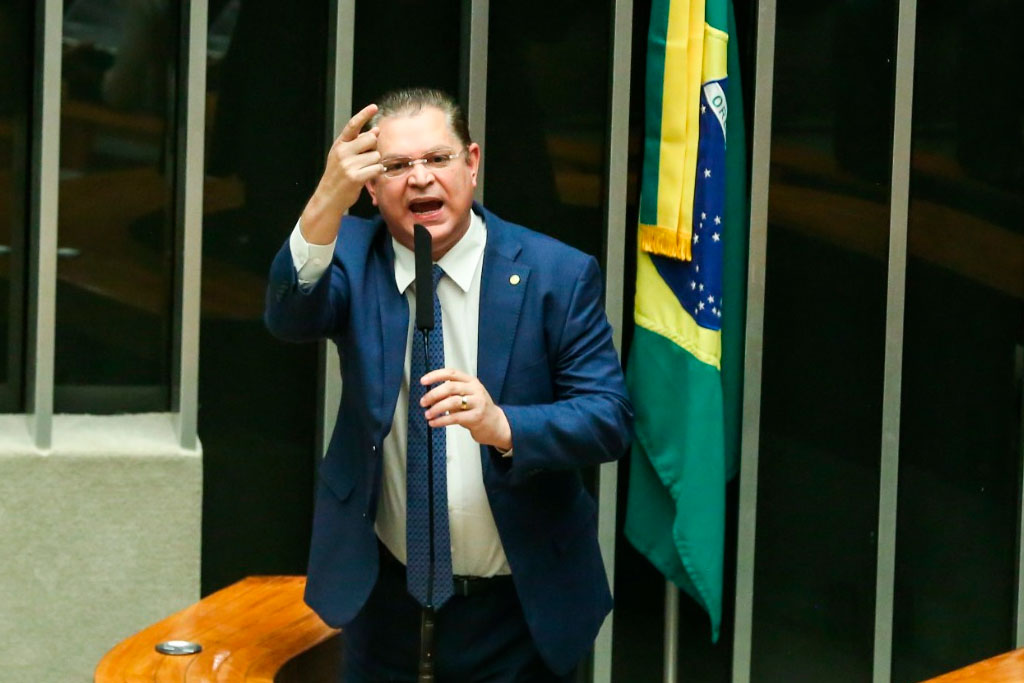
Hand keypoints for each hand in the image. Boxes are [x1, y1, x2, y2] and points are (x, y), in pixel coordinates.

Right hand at [300, 104, 384, 242]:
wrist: (329, 197)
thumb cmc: (338, 177)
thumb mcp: (342, 157)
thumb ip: (357, 143)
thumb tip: (376, 130)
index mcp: (339, 144)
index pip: (352, 125)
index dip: (364, 114)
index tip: (374, 107)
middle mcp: (343, 152)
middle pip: (371, 139)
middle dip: (374, 148)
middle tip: (366, 159)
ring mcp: (348, 164)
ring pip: (376, 156)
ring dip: (375, 163)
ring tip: (364, 171)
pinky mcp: (356, 177)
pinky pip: (377, 169)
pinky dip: (377, 172)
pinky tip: (368, 176)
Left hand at [419, 368, 512, 451]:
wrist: (495, 424)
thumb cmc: (477, 408)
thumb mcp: (467, 395)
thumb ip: (451, 393)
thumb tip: (430, 396)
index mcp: (471, 381)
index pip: (451, 373)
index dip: (436, 375)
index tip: (423, 381)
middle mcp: (475, 389)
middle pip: (450, 387)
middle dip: (433, 394)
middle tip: (423, 402)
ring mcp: (477, 403)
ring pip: (452, 402)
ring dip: (436, 408)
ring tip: (427, 414)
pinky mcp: (476, 417)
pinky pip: (455, 418)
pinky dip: (441, 421)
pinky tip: (434, 423)